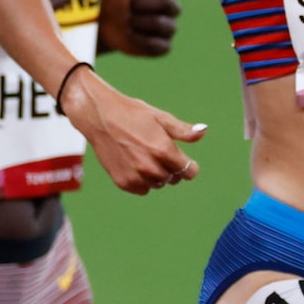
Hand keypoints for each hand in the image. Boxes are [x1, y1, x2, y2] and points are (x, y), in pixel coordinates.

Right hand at [63, 67, 206, 194]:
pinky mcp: (123, 182)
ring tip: (145, 156)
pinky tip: (134, 163)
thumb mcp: (161, 118)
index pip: (189, 172)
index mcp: (164, 150)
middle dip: (172, 168)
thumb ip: (183, 131)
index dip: (189, 166)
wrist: (100, 117)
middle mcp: (150, 167)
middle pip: (174, 179)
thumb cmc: (132, 114)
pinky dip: (142, 180)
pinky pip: (142, 189)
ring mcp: (136, 176)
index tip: (185, 161)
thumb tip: (204, 132)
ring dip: (157, 175)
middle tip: (159, 152)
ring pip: (158, 184)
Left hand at [98, 0, 179, 57]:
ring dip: (140, 23)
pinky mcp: (163, 46)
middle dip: (143, 5)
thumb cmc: (113, 0)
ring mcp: (168, 26)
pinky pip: (160, 44)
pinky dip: (142, 40)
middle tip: (128, 6)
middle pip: (168, 3)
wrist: (102, 27)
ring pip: (163, 24)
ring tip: (127, 21)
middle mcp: (170, 5)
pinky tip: (131, 35)